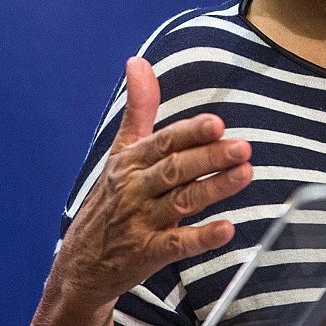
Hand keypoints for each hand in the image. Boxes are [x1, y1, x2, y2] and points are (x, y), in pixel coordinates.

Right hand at [50, 57, 250, 308]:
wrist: (80, 264)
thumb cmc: (110, 200)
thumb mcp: (120, 153)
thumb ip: (138, 110)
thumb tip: (138, 61)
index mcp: (130, 162)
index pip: (163, 143)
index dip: (190, 133)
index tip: (216, 123)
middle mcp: (134, 189)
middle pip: (175, 169)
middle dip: (209, 157)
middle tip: (243, 147)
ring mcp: (139, 223)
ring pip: (181, 202)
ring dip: (214, 188)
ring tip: (245, 173)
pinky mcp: (146, 254)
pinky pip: (176, 245)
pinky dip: (201, 237)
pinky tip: (228, 229)